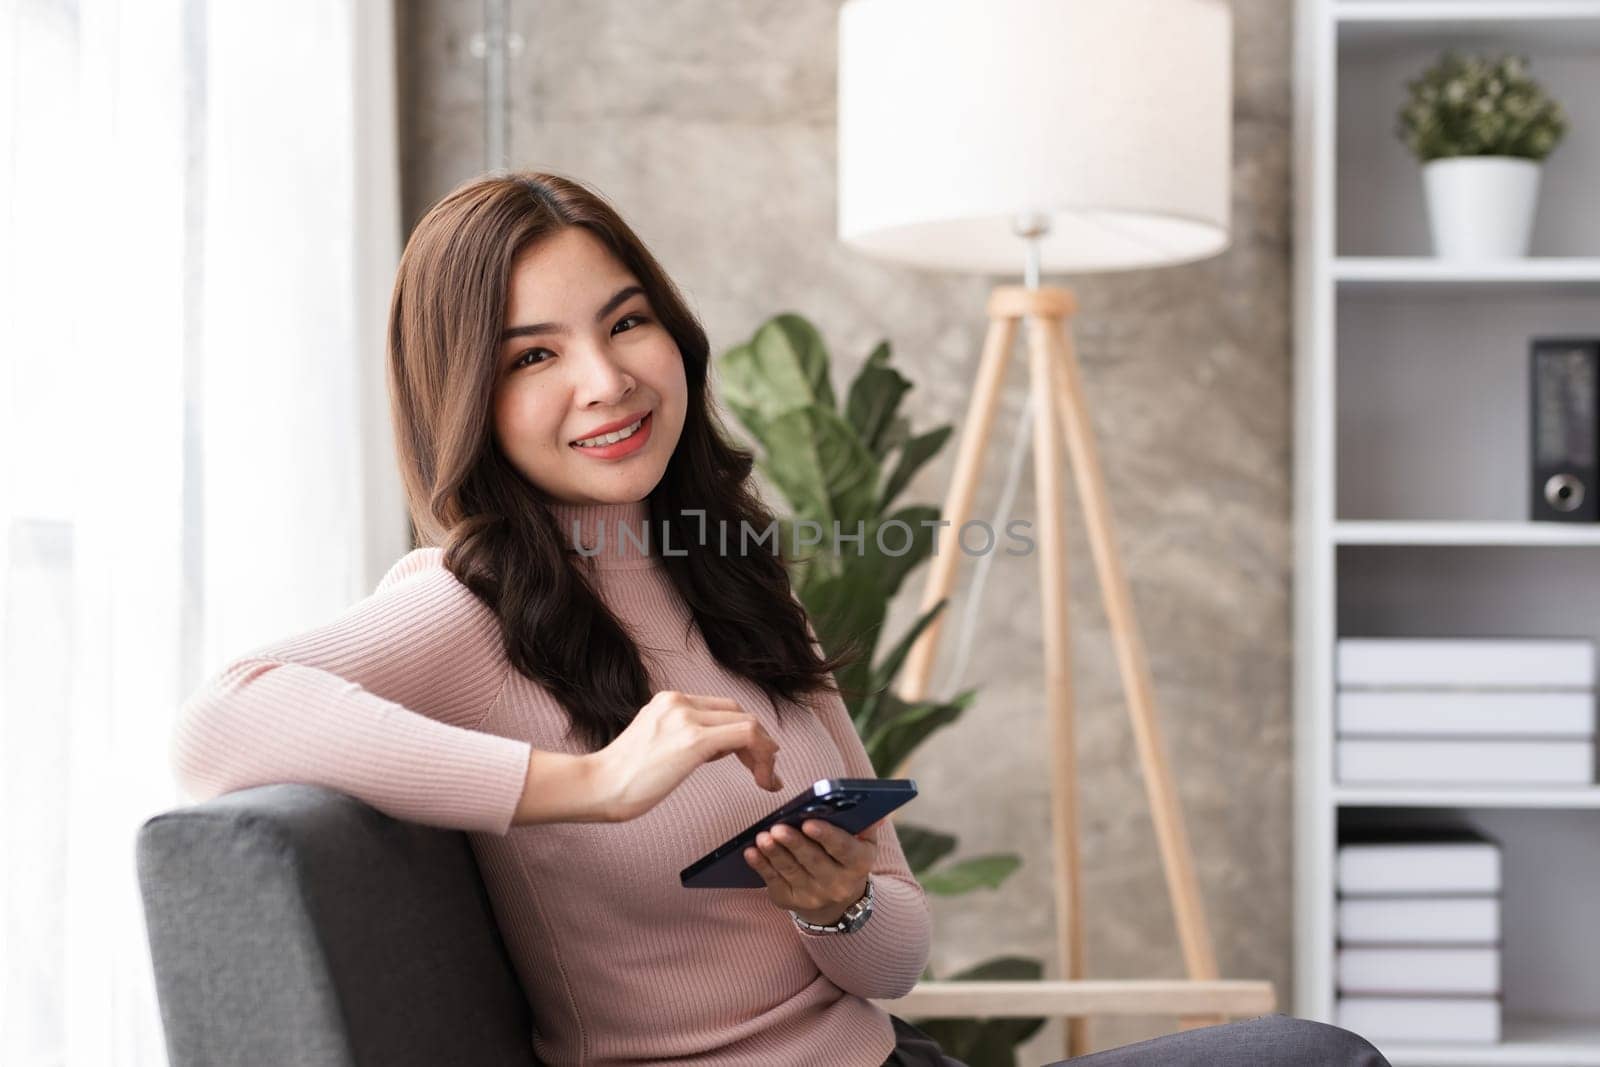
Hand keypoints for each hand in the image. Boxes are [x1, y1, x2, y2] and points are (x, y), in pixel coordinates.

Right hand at [591, 691, 782, 822]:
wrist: (597, 786)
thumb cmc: (623, 777)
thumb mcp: (657, 743)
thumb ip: (685, 736)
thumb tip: (718, 746)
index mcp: (669, 701)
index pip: (721, 708)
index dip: (744, 733)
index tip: (752, 760)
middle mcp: (679, 701)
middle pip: (737, 713)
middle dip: (759, 742)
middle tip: (766, 771)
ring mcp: (686, 717)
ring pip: (747, 723)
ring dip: (765, 752)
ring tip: (767, 779)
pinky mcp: (693, 739)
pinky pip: (745, 736)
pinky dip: (762, 756)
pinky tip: (763, 778)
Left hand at [744, 818, 876, 924]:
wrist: (837, 899)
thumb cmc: (846, 857)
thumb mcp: (863, 842)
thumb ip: (863, 822)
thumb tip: (863, 802)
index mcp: (858, 864)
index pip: (843, 849)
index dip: (826, 836)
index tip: (809, 823)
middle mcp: (838, 884)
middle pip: (814, 861)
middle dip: (794, 843)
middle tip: (777, 828)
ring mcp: (814, 896)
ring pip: (791, 871)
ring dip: (775, 853)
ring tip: (762, 837)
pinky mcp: (790, 901)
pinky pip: (774, 881)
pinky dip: (761, 867)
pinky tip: (751, 853)